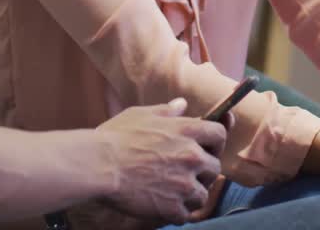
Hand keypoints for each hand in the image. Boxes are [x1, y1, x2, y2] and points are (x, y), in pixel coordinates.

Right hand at [95, 99, 225, 224]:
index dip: (214, 142)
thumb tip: (182, 104)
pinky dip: (176, 212)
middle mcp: (192, 156)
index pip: (219, 135)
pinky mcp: (173, 207)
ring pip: (202, 194)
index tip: (206, 148)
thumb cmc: (116, 137)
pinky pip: (186, 214)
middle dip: (202, 171)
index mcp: (187, 130)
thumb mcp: (141, 115)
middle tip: (184, 173)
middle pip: (214, 167)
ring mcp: (184, 184)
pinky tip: (162, 205)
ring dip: (190, 194)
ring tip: (172, 192)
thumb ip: (167, 111)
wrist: (99, 165)